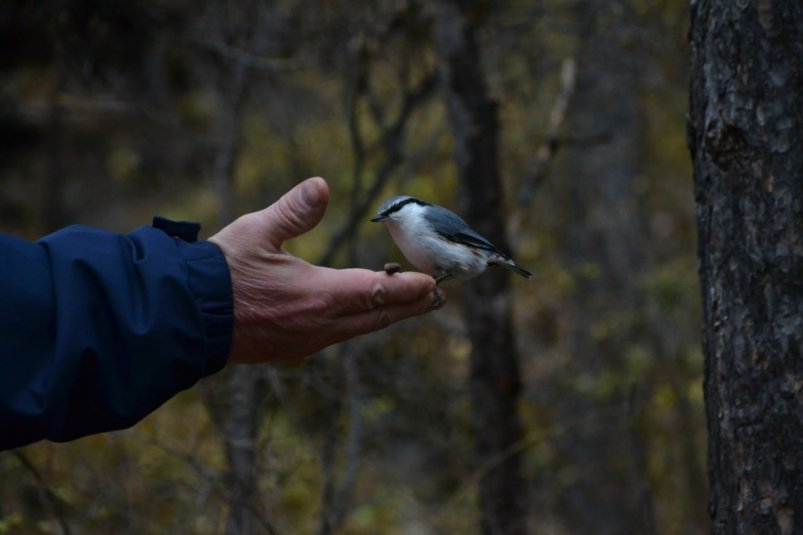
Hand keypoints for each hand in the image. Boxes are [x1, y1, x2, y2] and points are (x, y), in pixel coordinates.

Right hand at [209, 177, 443, 363]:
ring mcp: (307, 341)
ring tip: (410, 305)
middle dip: (409, 306)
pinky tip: (361, 315)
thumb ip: (293, 210)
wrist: (184, 318)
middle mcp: (320, 325)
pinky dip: (360, 323)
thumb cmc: (219, 273)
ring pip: (359, 329)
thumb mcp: (256, 231)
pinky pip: (338, 335)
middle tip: (437, 296)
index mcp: (318, 296)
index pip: (378, 292)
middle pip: (377, 317)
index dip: (409, 288)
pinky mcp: (293, 347)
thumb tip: (322, 186)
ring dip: (387, 316)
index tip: (435, 284)